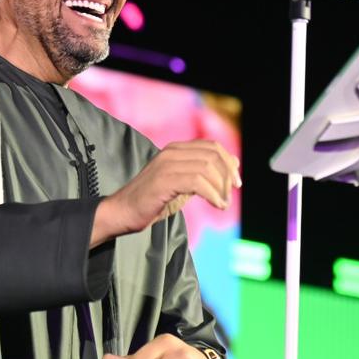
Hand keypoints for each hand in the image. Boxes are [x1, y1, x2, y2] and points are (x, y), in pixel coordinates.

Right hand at [91, 140, 239, 245]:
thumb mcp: (181, 184)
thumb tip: (232, 165)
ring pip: (207, 167)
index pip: (211, 146)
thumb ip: (201, 173)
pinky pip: (198, 182)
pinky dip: (213, 195)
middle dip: (228, 174)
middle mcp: (171, 152)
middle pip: (212, 154)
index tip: (236, 182)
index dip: (228, 162)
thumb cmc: (151, 201)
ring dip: (221, 187)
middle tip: (232, 194)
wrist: (122, 212)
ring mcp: (166, 164)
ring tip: (223, 203)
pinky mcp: (164, 180)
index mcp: (175, 149)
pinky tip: (217, 205)